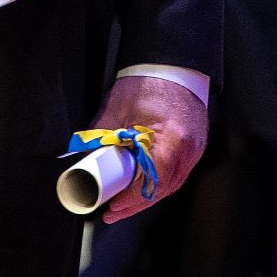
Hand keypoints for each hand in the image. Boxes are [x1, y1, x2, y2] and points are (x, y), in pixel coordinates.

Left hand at [92, 73, 207, 224]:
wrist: (174, 64)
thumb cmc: (149, 81)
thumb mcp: (118, 108)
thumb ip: (102, 136)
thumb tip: (80, 158)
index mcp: (172, 137)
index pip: (153, 181)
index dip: (131, 199)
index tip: (113, 206)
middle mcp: (189, 148)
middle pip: (163, 189)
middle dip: (135, 204)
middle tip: (113, 213)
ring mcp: (195, 149)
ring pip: (171, 185)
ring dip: (147, 196)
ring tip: (123, 205)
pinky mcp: (195, 147)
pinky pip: (177, 174)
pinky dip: (158, 183)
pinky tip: (142, 188)